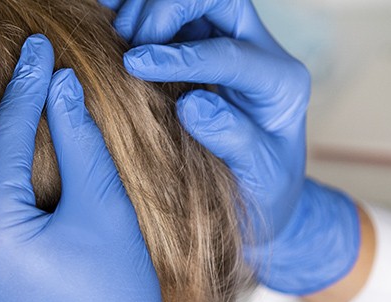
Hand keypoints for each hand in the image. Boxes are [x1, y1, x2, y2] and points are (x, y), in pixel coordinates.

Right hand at [105, 0, 360, 294]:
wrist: (259, 194)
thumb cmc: (260, 193)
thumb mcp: (256, 179)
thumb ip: (232, 141)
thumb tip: (191, 105)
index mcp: (280, 85)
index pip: (231, 53)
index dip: (180, 56)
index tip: (134, 65)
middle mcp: (259, 52)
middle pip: (218, 0)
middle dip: (168, 10)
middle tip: (129, 44)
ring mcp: (228, 42)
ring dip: (150, 8)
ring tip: (117, 37)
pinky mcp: (200, 44)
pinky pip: (173, 12)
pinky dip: (139, 8)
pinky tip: (110, 14)